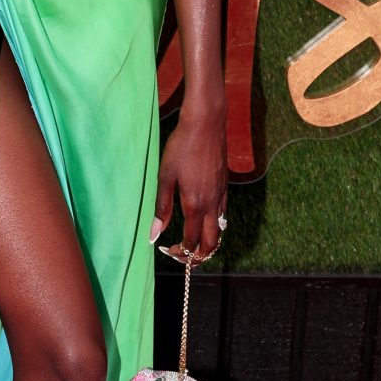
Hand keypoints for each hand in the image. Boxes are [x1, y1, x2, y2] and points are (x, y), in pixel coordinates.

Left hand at [150, 105, 226, 260]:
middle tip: (184, 256)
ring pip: (220, 230)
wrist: (205, 124)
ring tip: (192, 242)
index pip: (192, 241)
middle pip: (212, 243)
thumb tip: (155, 234)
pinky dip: (214, 225)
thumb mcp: (165, 177)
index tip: (168, 249)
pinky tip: (202, 219)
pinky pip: (223, 214)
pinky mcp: (225, 186)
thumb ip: (162, 208)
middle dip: (199, 255)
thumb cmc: (181, 148)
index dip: (181, 252)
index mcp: (195, 205)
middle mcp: (212, 204)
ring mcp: (221, 195)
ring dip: (208, 242)